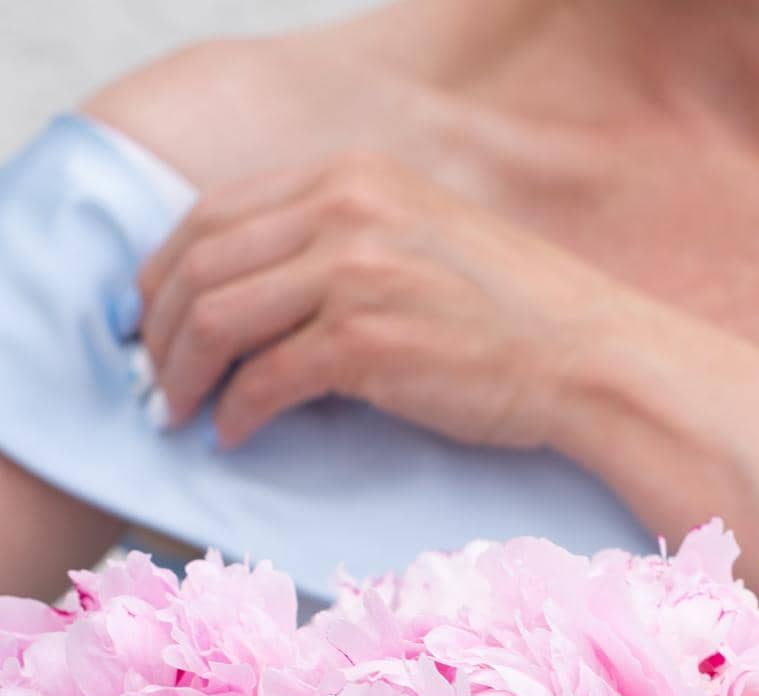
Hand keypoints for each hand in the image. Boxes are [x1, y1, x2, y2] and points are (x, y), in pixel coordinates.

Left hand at [137, 152, 621, 451]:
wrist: (584, 354)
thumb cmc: (509, 314)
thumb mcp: (416, 239)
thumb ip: (337, 246)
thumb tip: (260, 298)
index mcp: (349, 177)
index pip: (214, 213)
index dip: (165, 271)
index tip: (153, 318)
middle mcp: (344, 210)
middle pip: (203, 264)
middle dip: (162, 331)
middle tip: (154, 381)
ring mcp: (355, 272)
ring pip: (221, 319)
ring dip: (186, 376)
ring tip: (179, 413)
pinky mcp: (367, 342)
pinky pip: (267, 379)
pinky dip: (239, 413)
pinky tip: (235, 434)